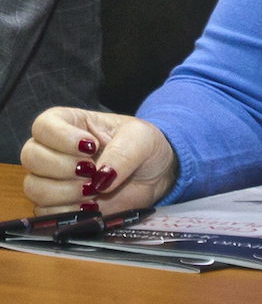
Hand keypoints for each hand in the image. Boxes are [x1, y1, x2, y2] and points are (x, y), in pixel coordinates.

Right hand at [21, 106, 176, 213]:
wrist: (156, 175)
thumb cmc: (144, 146)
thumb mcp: (141, 139)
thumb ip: (123, 153)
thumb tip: (101, 178)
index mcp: (72, 124)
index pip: (44, 125)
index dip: (60, 137)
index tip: (90, 147)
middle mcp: (56, 150)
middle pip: (31, 156)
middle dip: (61, 167)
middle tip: (91, 171)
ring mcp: (55, 180)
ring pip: (34, 187)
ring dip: (64, 192)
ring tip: (94, 190)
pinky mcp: (61, 206)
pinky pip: (46, 213)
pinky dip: (68, 213)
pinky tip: (91, 207)